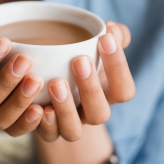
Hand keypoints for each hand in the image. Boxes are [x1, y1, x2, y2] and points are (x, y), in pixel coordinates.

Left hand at [36, 21, 134, 141]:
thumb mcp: (97, 47)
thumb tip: (112, 27)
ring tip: (56, 83)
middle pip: (100, 113)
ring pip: (73, 130)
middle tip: (79, 61)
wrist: (52, 83)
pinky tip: (39, 106)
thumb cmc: (80, 59)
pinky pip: (48, 136)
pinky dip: (44, 124)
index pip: (124, 89)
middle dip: (90, 88)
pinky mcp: (48, 131)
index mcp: (109, 95)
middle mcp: (92, 114)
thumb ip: (112, 36)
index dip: (118, 66)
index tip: (105, 38)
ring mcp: (70, 125)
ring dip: (65, 108)